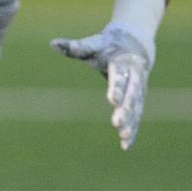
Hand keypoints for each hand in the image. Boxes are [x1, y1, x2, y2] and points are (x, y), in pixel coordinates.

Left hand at [52, 23, 153, 150]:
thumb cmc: (108, 46)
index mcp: (122, 62)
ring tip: (123, 137)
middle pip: (132, 94)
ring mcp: (139, 89)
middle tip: (117, 123)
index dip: (117, 88)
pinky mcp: (138, 100)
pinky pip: (137, 116)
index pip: (120, 76)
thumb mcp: (93, 45)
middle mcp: (135, 77)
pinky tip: (126, 146)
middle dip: (125, 109)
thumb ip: (75, 47)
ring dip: (130, 123)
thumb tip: (52, 44)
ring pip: (136, 108)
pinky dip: (132, 130)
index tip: (112, 101)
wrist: (135, 44)